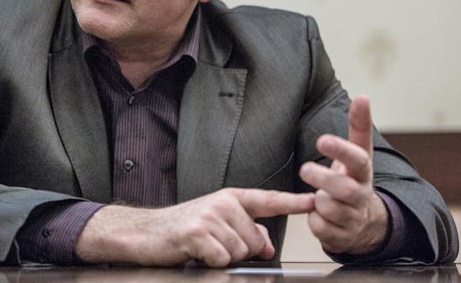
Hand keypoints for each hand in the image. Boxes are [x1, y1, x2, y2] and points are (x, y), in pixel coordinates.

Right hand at [76, 188, 313, 267]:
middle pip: (256, 240)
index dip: (293, 202)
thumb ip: (246, 230)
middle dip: (241, 250)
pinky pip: (222, 259)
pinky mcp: (197, 232)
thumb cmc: (182, 228)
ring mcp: (210, 215)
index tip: (314, 201)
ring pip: (241, 251)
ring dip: (224, 258)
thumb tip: (267, 244)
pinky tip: (197, 253)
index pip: (267, 199)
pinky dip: (211, 263)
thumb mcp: (217, 224)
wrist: (146, 232)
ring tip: (204, 248)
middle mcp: (222, 202)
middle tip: (215, 245)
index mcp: (230, 198)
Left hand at [299, 95, 388, 254]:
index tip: (322, 140)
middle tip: (305, 169)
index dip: (340, 150)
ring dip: (318, 201)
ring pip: (329, 208)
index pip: (357, 158)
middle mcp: (361, 195)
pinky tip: (320, 215)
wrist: (366, 222)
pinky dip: (315, 221)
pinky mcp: (342, 237)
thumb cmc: (355, 179)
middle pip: (343, 188)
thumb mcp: (359, 153)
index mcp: (363, 171)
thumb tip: (364, 96)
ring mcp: (354, 218)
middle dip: (322, 178)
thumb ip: (359, 126)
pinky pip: (320, 228)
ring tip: (319, 195)